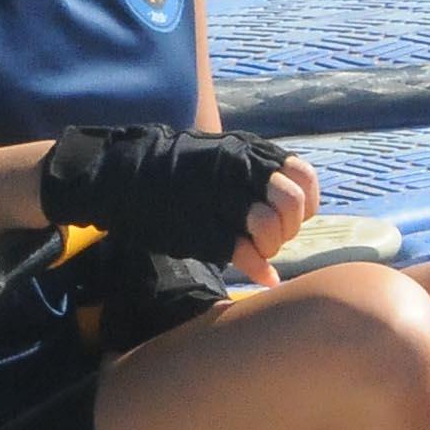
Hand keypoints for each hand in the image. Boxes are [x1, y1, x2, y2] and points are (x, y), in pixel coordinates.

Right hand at [40, 124, 303, 267]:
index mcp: (245, 153)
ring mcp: (219, 202)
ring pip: (270, 227)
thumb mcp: (218, 153)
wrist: (123, 176)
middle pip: (290, 202)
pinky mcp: (203, 230)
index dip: (306, 200)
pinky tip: (263, 276)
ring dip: (272, 246)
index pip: (302, 175)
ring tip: (259, 250)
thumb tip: (288, 190)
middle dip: (290, 226)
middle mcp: (238, 173)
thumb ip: (253, 167)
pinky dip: (260, 269)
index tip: (294, 213)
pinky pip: (246, 253)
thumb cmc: (173, 167)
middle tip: (273, 236)